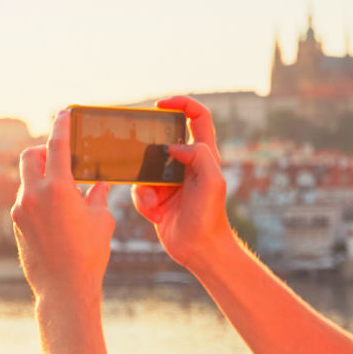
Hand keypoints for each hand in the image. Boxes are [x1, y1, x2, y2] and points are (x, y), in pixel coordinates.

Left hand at [13, 109, 114, 303]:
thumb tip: (99, 184)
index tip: (64, 113)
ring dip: (42, 177)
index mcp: (57, 189)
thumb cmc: (89, 255)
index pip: (56, 146)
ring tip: (65, 191)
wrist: (64, 290)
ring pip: (26, 180)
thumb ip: (98, 195)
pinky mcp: (17, 225)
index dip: (61, 126)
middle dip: (43, 151)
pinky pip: (26, 200)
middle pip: (30, 156)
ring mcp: (21, 210)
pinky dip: (39, 197)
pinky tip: (57, 211)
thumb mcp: (101, 220)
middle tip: (60, 157)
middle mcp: (33, 195)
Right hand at [132, 96, 233, 269]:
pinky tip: (154, 213)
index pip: (198, 117)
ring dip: (144, 184)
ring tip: (155, 201)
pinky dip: (142, 201)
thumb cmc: (210, 216)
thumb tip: (174, 146)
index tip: (161, 105)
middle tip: (140, 150)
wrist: (198, 249)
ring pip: (145, 166)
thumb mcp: (212, 180)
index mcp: (204, 155)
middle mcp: (186, 164)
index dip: (182, 104)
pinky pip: (139, 190)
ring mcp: (170, 181)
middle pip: (164, 139)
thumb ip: (198, 154)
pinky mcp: (157, 198)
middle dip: (149, 145)